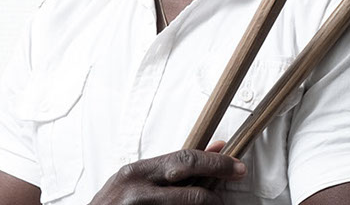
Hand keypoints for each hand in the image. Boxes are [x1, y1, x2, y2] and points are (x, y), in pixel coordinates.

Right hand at [89, 144, 245, 204]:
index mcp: (136, 173)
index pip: (185, 160)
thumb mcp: (136, 180)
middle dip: (218, 191)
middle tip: (234, 183)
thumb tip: (215, 149)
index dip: (216, 164)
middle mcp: (138, 192)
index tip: (236, 167)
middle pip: (193, 192)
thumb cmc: (113, 204)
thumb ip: (172, 167)